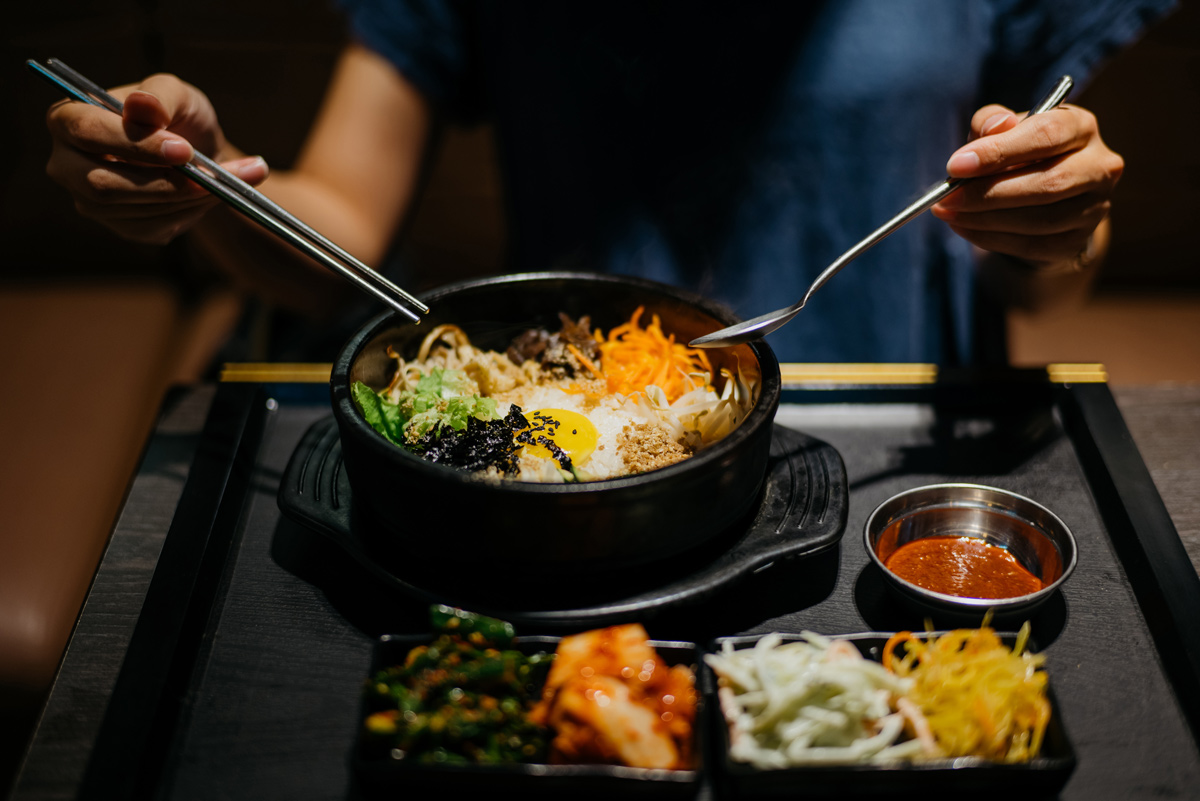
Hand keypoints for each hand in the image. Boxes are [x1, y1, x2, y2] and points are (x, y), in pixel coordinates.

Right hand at [45, 73, 268, 244]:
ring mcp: (91, 200)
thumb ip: (160, 96)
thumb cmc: (179, 116)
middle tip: (208, 176)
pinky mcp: (122, 226)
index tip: (183, 150)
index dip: (135, 144)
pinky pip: (154, 226)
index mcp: (69, 119)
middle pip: (101, 184)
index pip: (85, 131)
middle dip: (163, 182)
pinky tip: (210, 194)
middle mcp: (67, 164)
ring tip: (223, 180)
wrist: (201, 153)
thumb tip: (143, 106)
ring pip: (134, 209)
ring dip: (186, 196)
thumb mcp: (177, 94)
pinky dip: (190, 210)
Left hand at [931, 102, 1122, 271]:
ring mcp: (1094, 208)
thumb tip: (994, 126)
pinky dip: (989, 237)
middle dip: (989, 192)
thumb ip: (992, 122)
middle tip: (947, 196)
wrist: (1039, 197)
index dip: (999, 151)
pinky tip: (963, 227)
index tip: (956, 165)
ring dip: (985, 218)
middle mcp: (1099, 166)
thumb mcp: (1001, 130)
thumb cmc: (1017, 153)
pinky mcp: (1076, 241)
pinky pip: (1030, 244)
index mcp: (1081, 126)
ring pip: (1040, 219)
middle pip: (1049, 182)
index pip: (1047, 134)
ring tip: (948, 211)